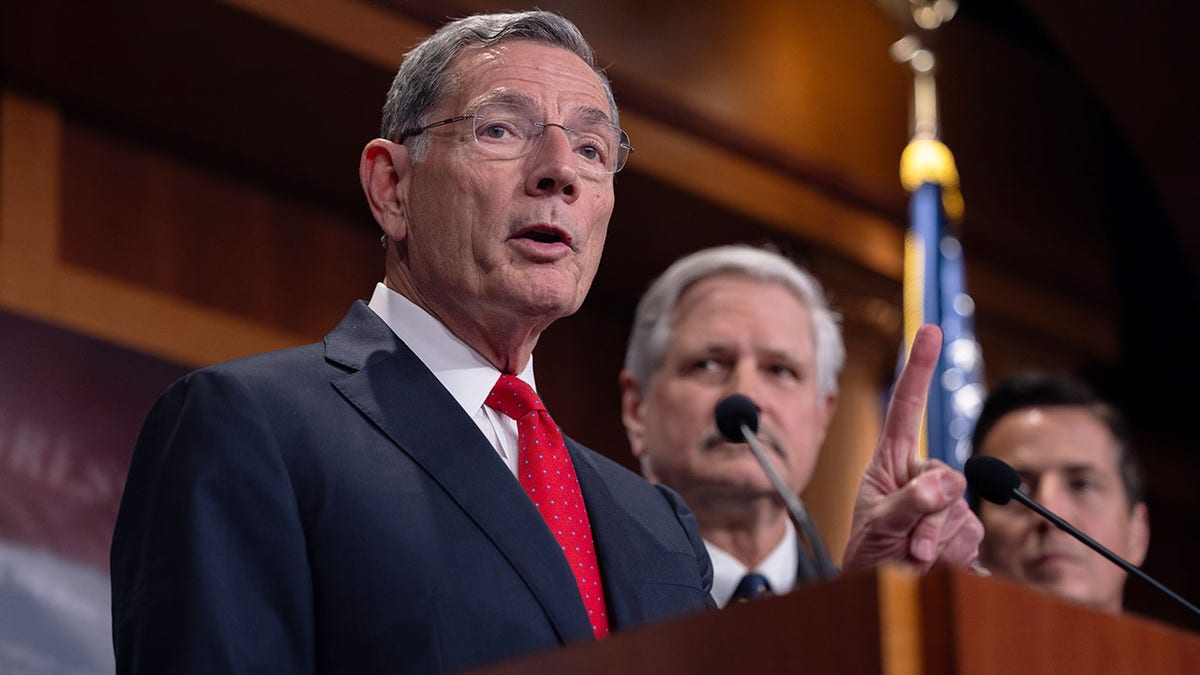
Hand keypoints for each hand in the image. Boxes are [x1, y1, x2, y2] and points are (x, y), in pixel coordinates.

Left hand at [841, 324, 982, 573]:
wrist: (883, 585)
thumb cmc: (870, 548)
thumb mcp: (879, 523)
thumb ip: (910, 502)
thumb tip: (946, 483)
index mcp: (893, 460)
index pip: (908, 406)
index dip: (919, 367)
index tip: (928, 328)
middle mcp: (922, 474)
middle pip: (946, 479)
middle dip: (928, 517)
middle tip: (910, 545)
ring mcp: (947, 500)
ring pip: (959, 512)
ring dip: (935, 540)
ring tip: (912, 553)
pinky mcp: (965, 527)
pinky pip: (970, 536)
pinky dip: (951, 554)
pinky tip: (932, 561)